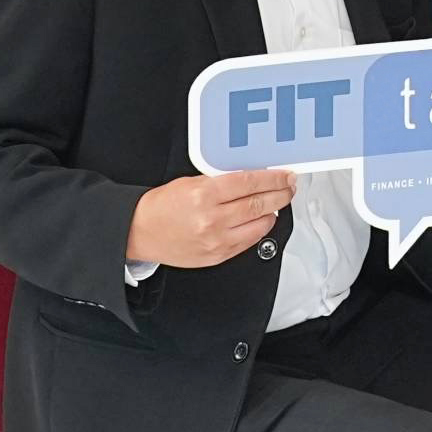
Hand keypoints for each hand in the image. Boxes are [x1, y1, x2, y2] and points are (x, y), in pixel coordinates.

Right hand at [124, 169, 295, 267]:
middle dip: (281, 194)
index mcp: (205, 194)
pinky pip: (250, 242)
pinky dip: (260, 229)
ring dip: (274, 211)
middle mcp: (212, 219)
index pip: (250, 182)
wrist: (141, 233)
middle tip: (289, 187)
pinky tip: (262, 220)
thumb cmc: (162, 206)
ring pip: (260, 224)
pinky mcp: (217, 256)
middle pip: (259, 203)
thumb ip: (222, 181)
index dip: (273, 178)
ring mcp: (216, 240)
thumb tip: (253, 178)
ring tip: (277, 202)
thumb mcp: (191, 182)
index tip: (285, 175)